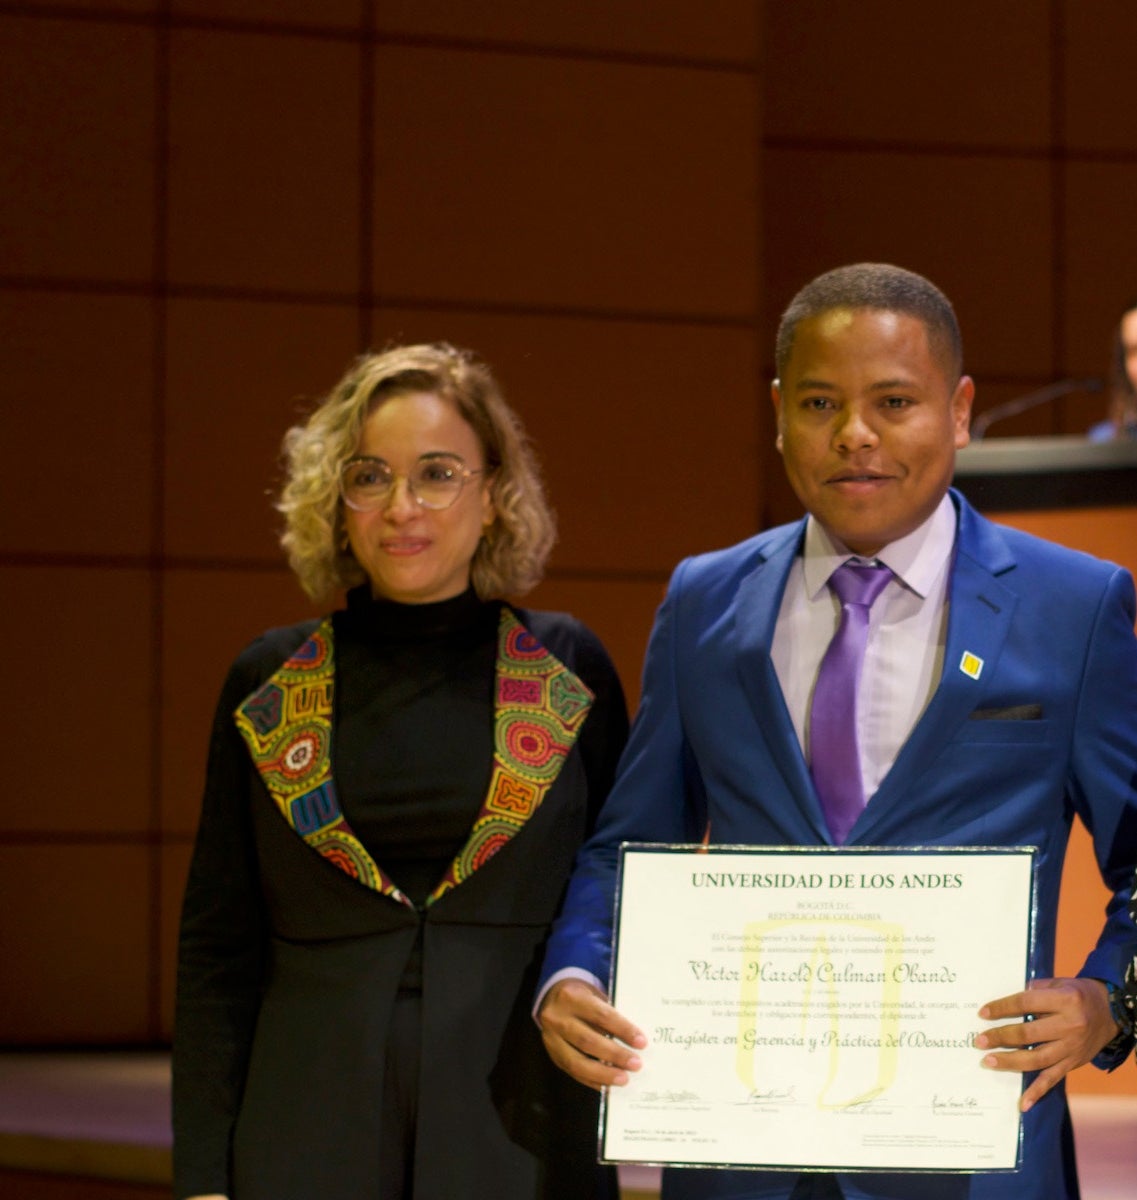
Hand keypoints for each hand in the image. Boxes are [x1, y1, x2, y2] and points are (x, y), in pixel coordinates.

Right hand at [538, 978, 646, 1091]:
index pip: (601, 1015)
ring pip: (577, 1062)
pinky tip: (608, 1084)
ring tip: (624, 1078)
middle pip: (588, 1040)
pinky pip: (573, 1073)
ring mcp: (552, 1040)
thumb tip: (634, 1038)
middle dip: (614, 1054)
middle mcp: (557, 1018)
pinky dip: (593, 1081)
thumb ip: (609, 1013)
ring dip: (603, 1073)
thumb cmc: (581, 998)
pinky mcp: (553, 1056)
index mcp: (571, 997)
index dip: (623, 1029)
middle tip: (636, 1064)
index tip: (641, 1042)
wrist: (551, 1000)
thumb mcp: (593, 995)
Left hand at [975, 977, 1118, 1111]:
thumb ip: (1034, 990)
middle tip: (979, 1041)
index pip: (1025, 1004)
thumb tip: (1006, 1003)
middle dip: (1001, 1037)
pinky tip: (1022, 1103)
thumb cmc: (1077, 994)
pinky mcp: (1074, 1064)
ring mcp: (1072, 1048)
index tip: (983, 1013)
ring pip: (1037, 1059)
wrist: (1111, 1013)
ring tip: (988, 1061)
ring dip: (1010, 1062)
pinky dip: (1037, 1092)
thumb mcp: (1059, 983)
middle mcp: (1070, 1026)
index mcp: (1065, 1001)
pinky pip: (1053, 1079)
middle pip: (1029, 1034)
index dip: (1002, 1008)